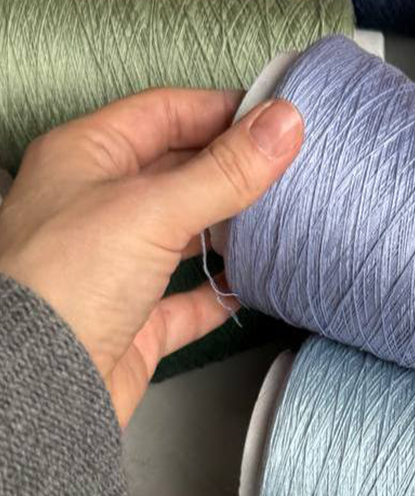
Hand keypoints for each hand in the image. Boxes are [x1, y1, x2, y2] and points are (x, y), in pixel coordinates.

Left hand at [0, 89, 303, 424]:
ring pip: (185, 236)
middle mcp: (98, 207)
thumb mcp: (152, 209)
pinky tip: (251, 285)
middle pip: (178, 173)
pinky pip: (187, 301)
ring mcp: (117, 267)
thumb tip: (283, 125)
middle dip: (232, 171)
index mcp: (86, 158)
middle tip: (289, 170)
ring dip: (229, 230)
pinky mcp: (135, 321)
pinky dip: (220, 293)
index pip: (164, 113)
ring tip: (278, 222)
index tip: (276, 119)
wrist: (42, 383)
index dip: (221, 111)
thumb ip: (224, 171)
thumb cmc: (64, 283)